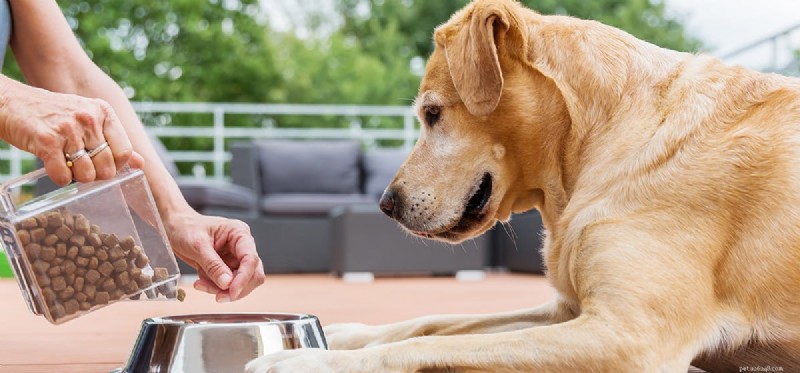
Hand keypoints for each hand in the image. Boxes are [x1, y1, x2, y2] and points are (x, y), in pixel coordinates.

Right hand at [0, 79, 142, 184]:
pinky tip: (53, 166)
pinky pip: (63, 176)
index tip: (102, 164)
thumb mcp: (88, 120)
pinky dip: (59, 178)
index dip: (116, 165)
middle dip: (95, 174)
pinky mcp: (47, 140)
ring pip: (87, 174)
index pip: (124, 151)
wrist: (12, 103)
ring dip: (76, 177)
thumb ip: (114, 141)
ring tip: (65, 163)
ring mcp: (68, 128)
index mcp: (104, 112)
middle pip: (107, 166)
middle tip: (80, 165)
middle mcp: (89, 118)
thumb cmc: (53, 115)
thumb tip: (141, 163)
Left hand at [164, 210, 264, 301]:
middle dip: (236, 287)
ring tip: (201, 285)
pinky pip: (227, 285)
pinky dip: (214, 288)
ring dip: (222, 289)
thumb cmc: (185, 228)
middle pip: (252, 274)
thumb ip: (213, 265)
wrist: (174, 228)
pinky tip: (201, 282)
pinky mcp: (226, 268)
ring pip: (240, 282)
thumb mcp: (197, 245)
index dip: (244, 278)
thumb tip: (227, 283)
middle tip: (219, 297)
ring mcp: (234, 258)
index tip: (232, 292)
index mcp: (239, 234)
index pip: (250, 259)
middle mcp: (241, 247)